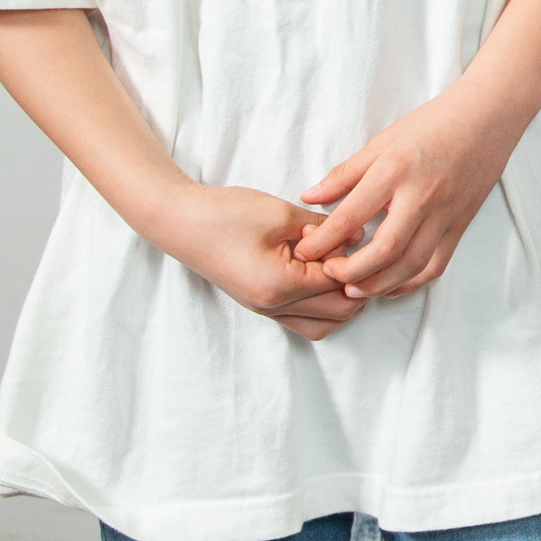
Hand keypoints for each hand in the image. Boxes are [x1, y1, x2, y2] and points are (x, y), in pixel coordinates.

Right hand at [157, 184, 377, 340]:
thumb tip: (359, 237)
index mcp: (282, 287)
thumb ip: (326, 229)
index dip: (355, 259)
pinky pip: (303, 319)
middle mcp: (274, 307)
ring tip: (336, 262)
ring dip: (340, 299)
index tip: (350, 232)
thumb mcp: (283, 215)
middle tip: (352, 250)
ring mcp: (265, 310)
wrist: (180, 221)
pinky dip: (321, 303)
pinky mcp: (260, 304)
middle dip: (355, 283)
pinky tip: (319, 271)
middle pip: (340, 313)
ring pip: (323, 325)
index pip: (342, 286)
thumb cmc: (227, 215)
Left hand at [293, 90, 513, 298]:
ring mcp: (446, 214)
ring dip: (378, 285)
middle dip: (350, 271)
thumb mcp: (383, 140)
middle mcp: (422, 196)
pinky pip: (435, 265)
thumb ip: (346, 173)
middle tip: (328, 274)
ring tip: (353, 289)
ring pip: (410, 265)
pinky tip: (389, 285)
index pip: (352, 215)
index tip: (304, 251)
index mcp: (396, 170)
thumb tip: (310, 198)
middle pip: (384, 250)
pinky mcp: (461, 225)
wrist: (489, 117)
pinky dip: (410, 283)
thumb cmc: (434, 123)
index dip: (323, 240)